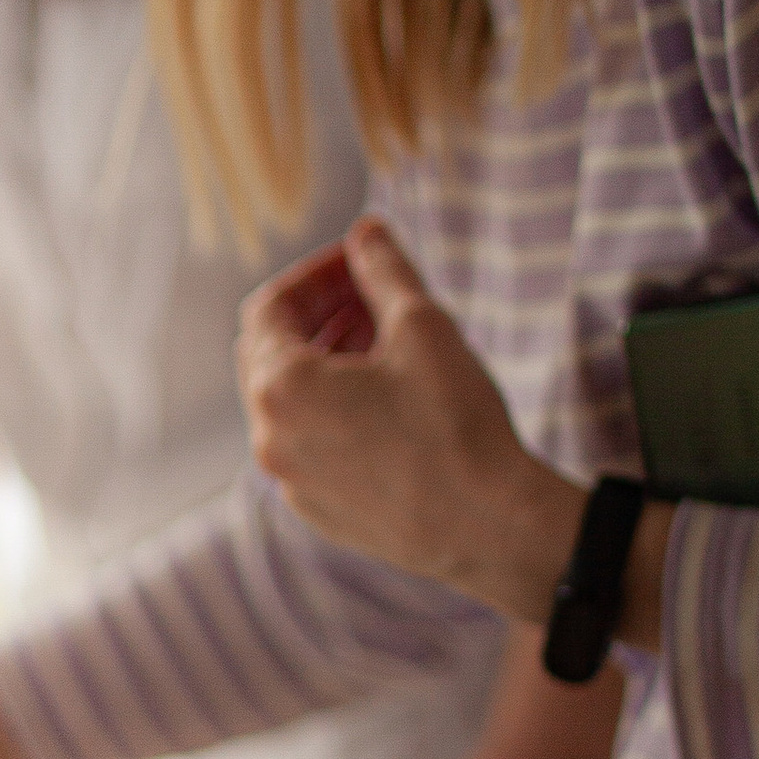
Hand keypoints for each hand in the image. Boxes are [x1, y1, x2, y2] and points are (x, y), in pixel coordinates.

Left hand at [238, 220, 581, 618]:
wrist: (489, 527)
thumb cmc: (456, 424)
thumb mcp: (422, 326)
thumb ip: (383, 269)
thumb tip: (366, 231)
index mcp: (281, 389)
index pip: (269, 308)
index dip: (314, 274)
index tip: (358, 261)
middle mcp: (270, 439)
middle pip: (269, 355)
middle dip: (317, 316)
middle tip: (370, 296)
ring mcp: (290, 482)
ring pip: (289, 403)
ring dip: (326, 363)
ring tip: (385, 343)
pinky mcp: (318, 511)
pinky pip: (309, 445)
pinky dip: (333, 411)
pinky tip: (388, 402)